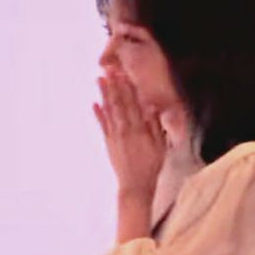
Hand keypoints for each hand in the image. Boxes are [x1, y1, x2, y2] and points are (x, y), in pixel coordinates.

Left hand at [93, 70, 165, 199]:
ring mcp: (114, 136)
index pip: (132, 102)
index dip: (127, 86)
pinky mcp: (109, 143)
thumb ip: (154, 125)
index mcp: (139, 129)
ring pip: (109, 111)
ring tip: (99, 79)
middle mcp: (124, 130)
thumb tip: (151, 106)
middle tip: (108, 69)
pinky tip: (94, 103)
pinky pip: (103, 125)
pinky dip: (98, 114)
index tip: (122, 73)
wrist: (135, 185)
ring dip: (104, 94)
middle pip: (119, 102)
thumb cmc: (151, 165)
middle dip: (113, 84)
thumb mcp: (160, 145)